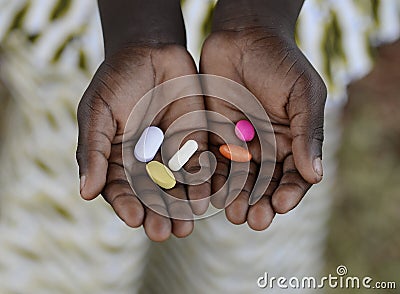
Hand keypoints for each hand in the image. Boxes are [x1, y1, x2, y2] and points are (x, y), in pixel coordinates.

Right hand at [76, 45, 209, 240]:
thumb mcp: (98, 112)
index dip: (126, 205)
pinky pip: (200, 167)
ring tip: (184, 228)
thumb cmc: (118, 80)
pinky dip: (203, 183)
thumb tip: (85, 193)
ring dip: (180, 208)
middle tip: (162, 232)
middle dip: (156, 214)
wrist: (153, 51)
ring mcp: (171, 154)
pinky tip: (205, 200)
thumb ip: (93, 150)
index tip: (134, 219)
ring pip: (177, 188)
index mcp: (117, 159)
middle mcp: (145, 162)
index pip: (121, 189)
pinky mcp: (196, 142)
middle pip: (151, 196)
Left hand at [200, 4, 326, 230]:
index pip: (293, 175)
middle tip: (255, 220)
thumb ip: (308, 133)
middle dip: (261, 202)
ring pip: (237, 179)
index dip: (290, 191)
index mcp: (292, 140)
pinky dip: (212, 179)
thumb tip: (315, 176)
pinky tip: (211, 194)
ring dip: (236, 198)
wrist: (242, 35)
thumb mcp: (304, 93)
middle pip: (264, 184)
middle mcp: (265, 146)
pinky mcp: (212, 135)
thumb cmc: (280, 61)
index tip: (283, 204)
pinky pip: (212, 161)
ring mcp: (238, 142)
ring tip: (234, 214)